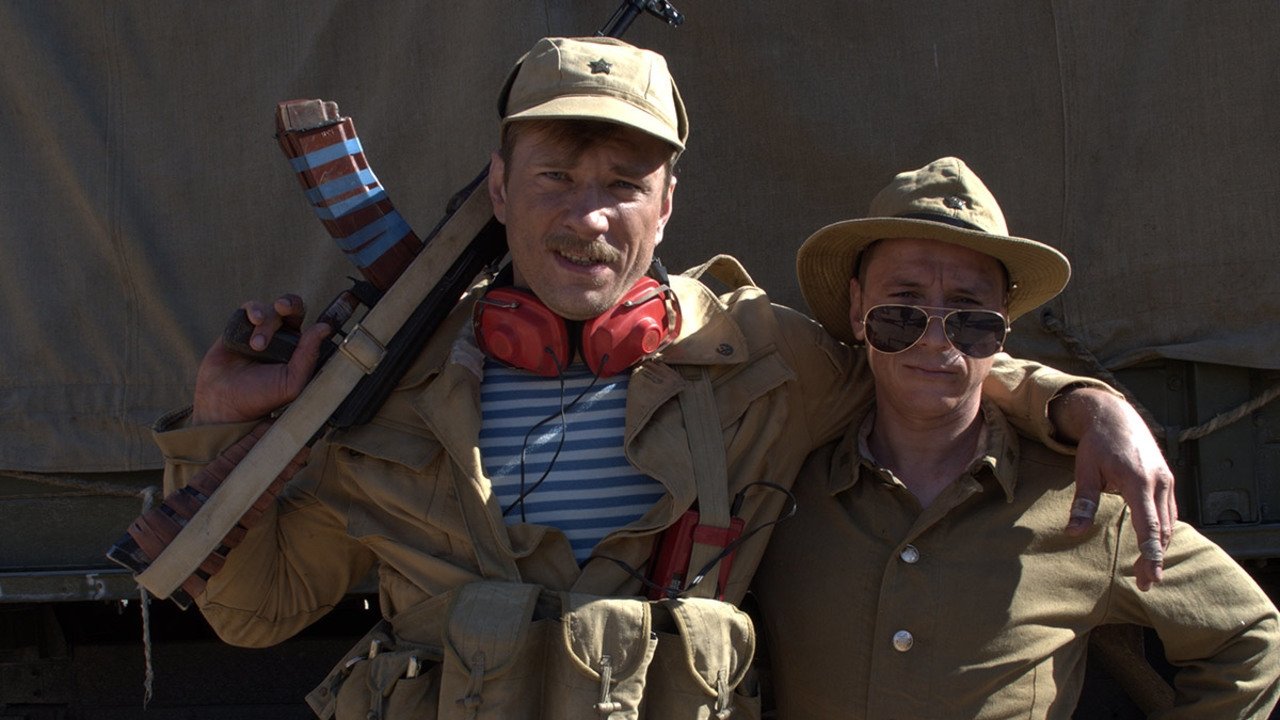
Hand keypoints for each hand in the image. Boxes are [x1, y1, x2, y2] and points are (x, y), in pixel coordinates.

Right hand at [191, 294, 332, 424]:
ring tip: (256, 346)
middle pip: (293, 310)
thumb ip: (308, 356)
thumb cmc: (259, 398)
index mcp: (300, 352)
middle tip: (283, 307)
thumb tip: (324, 328)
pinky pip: (251, 308)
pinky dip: (252, 310)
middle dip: (290, 304)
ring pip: (271, 311)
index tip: (321, 320)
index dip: (316, 319)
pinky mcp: (240, 326)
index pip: (313, 329)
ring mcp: (261, 331)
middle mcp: (282, 338)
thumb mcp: (291, 383)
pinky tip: (252, 321)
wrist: (222, 402)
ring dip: (266, 324)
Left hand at [1050, 388, 1176, 590]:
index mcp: (1138, 480)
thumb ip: (1083, 502)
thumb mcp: (1085, 470)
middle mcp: (1159, 482)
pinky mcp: (1167, 480)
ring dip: (1160, 547)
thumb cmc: (1098, 443)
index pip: (1149, 525)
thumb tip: (1073, 532)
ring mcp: (1166, 480)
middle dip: (1155, 557)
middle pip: (1163, 529)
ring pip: (1169, 522)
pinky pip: (1169, 512)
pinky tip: (1154, 545)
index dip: (1150, 553)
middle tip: (1145, 583)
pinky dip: (1163, 530)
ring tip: (1148, 570)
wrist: (1116, 415)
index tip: (1150, 576)